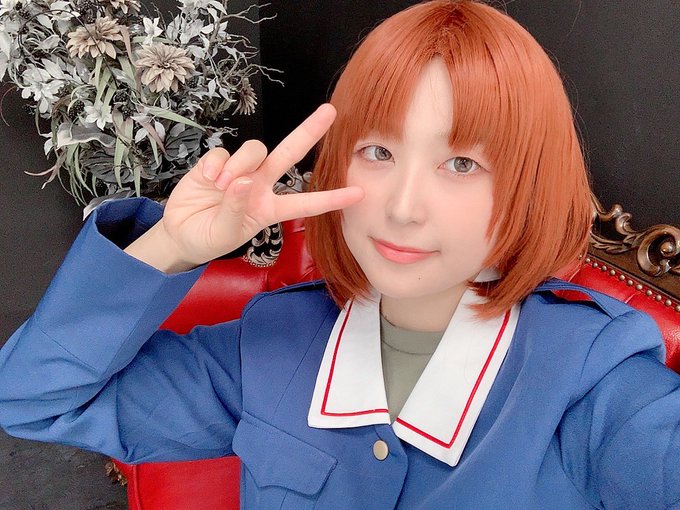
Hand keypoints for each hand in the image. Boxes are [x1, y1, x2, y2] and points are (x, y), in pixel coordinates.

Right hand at [130, 104, 363, 270]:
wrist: (181, 233)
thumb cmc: (210, 237)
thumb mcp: (226, 233)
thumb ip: (236, 209)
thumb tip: (243, 180)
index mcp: (270, 209)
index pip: (306, 203)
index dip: (331, 199)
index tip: (359, 193)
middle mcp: (260, 185)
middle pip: (289, 153)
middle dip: (309, 131)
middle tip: (330, 111)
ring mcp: (239, 171)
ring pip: (254, 150)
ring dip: (240, 165)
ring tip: (221, 187)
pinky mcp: (216, 163)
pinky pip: (223, 153)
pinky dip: (216, 166)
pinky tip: (209, 181)